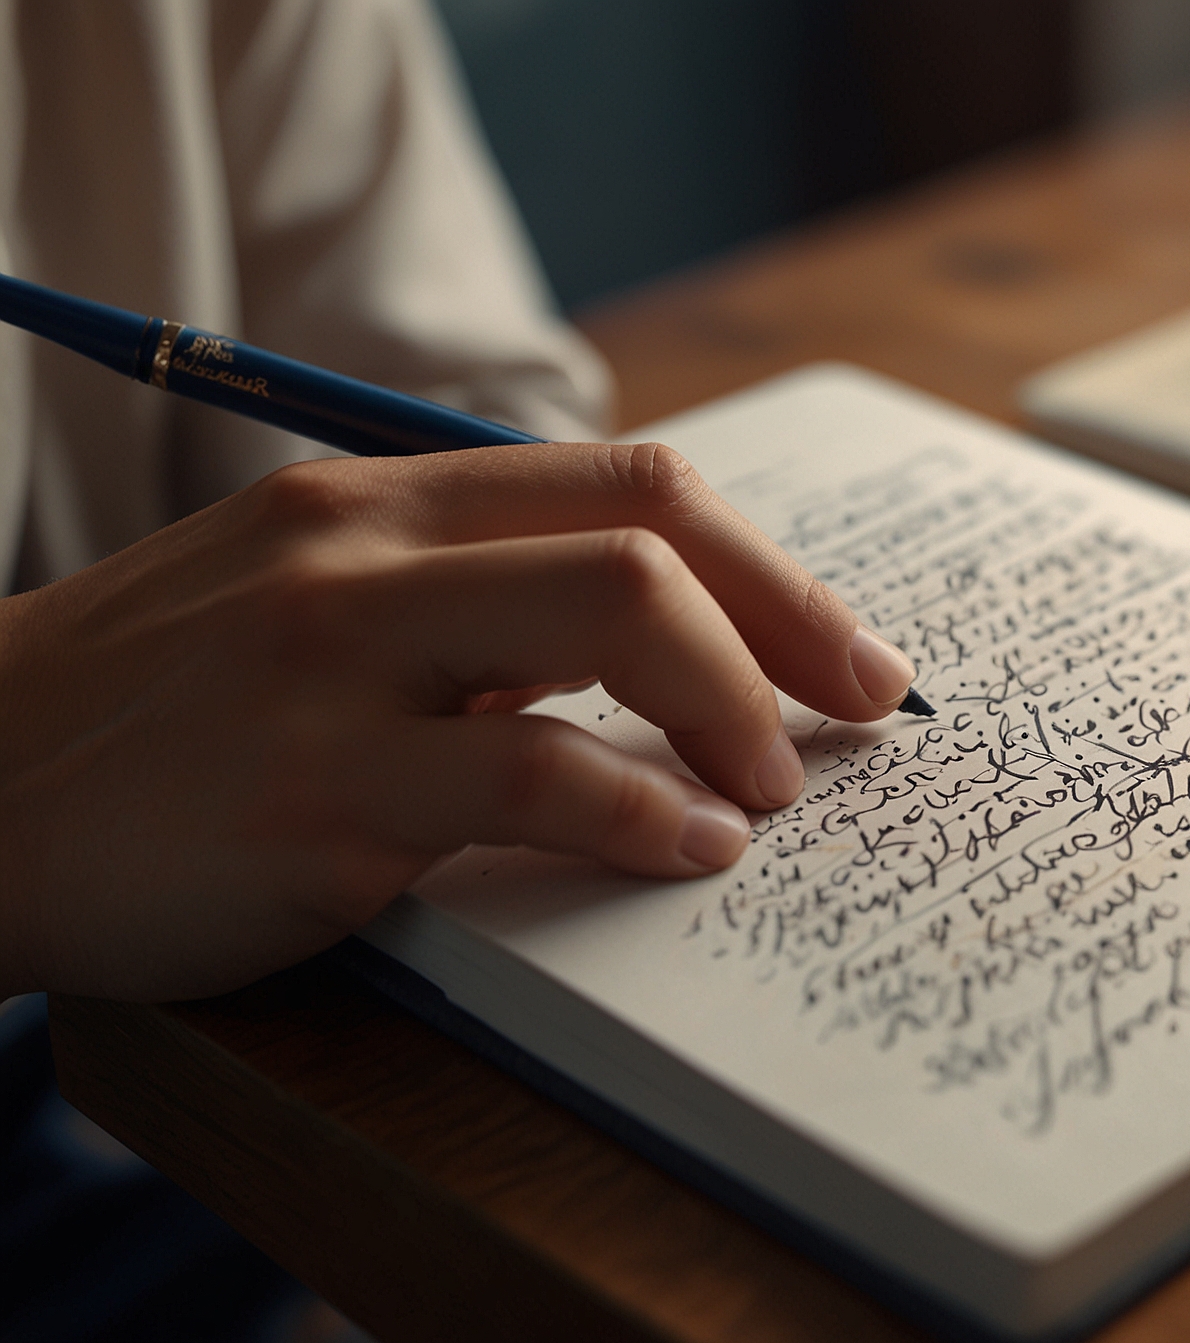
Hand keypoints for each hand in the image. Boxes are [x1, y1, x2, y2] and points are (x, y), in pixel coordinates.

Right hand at [0, 441, 916, 1000]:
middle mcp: (366, 554)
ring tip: (768, 795)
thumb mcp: (317, 601)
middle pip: (651, 536)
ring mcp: (334, 667)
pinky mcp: (312, 797)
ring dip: (734, 712)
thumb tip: (667, 648)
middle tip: (857, 717)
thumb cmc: (170, 705)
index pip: (634, 484)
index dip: (773, 570)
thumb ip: (474, 604)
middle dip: (790, 629)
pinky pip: (528, 780)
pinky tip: (688, 849)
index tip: (853, 655)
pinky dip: (644, 813)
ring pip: (610, 621)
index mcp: (383, 498)